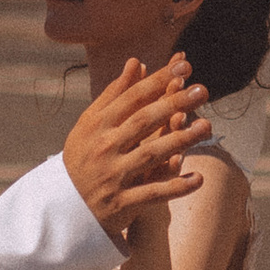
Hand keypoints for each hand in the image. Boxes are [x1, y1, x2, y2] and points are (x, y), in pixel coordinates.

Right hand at [61, 53, 210, 242]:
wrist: (63, 207)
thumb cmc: (82, 157)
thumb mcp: (90, 123)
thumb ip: (114, 94)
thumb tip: (137, 62)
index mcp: (98, 125)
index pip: (132, 98)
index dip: (158, 80)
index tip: (184, 65)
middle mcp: (105, 147)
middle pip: (144, 121)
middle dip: (174, 103)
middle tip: (202, 90)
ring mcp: (114, 175)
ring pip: (151, 154)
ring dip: (180, 140)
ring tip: (206, 126)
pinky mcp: (122, 202)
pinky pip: (153, 193)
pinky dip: (175, 187)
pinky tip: (197, 179)